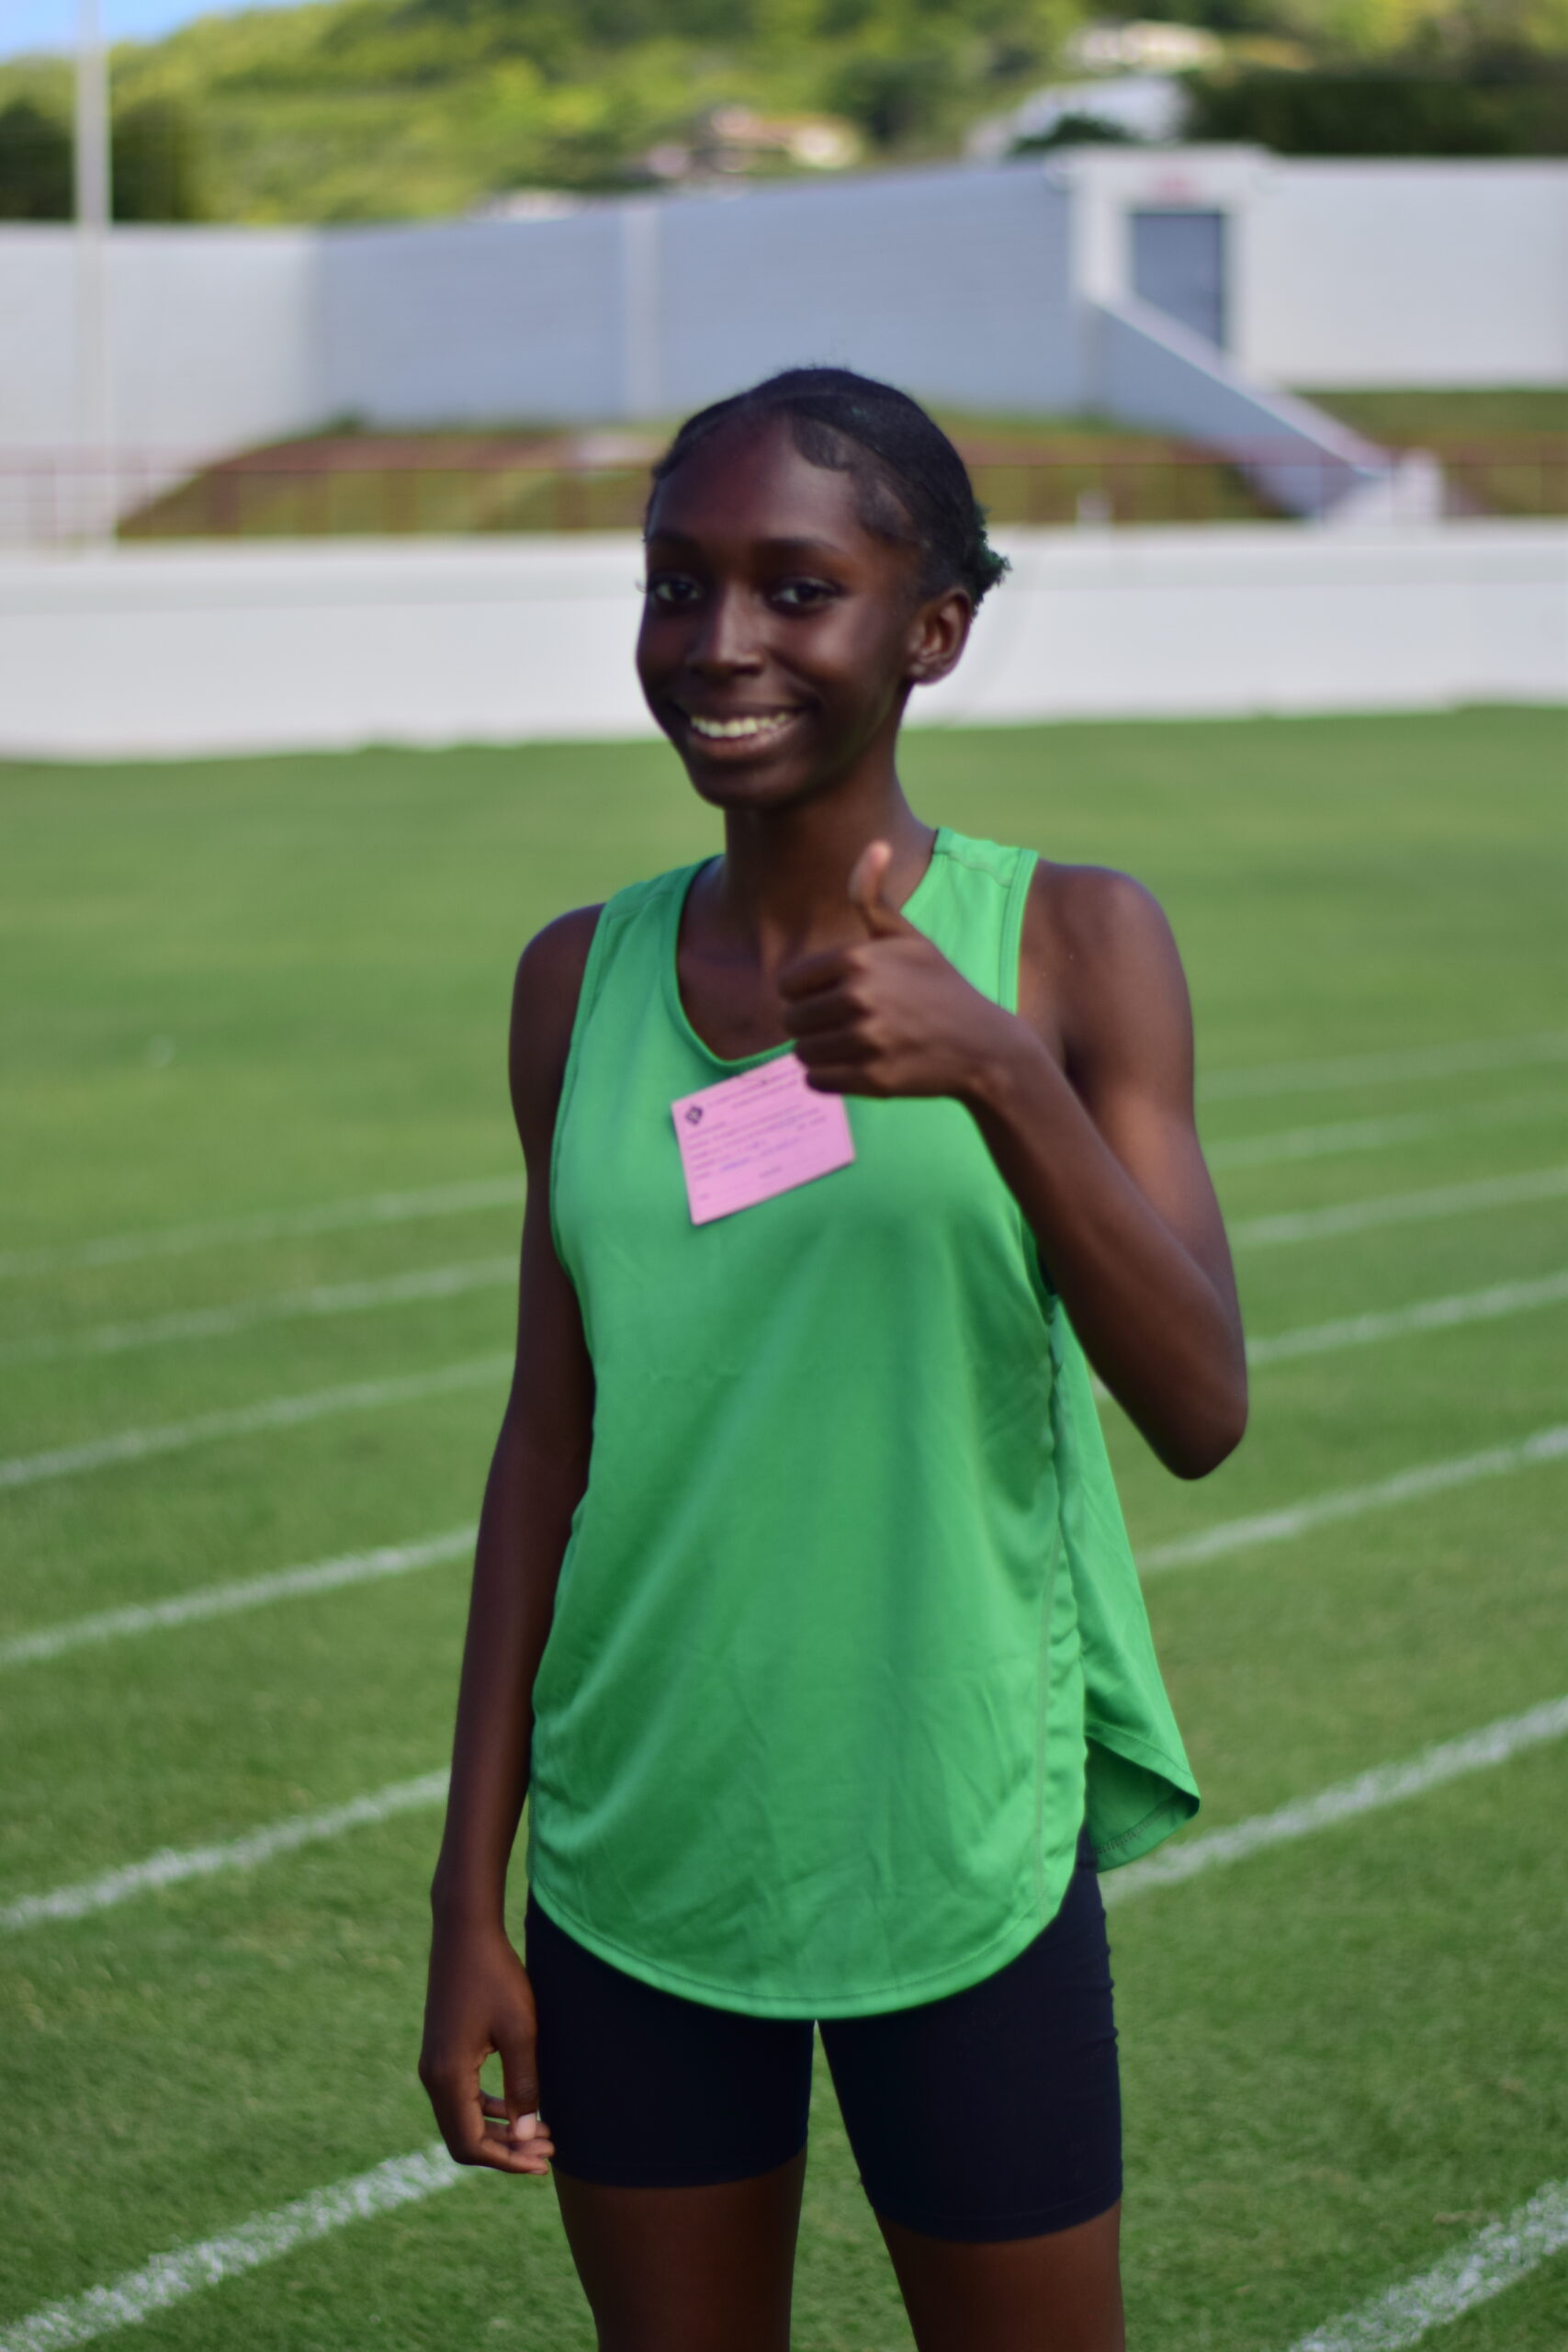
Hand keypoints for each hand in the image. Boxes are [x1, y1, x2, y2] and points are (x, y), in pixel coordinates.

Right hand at [419, 1918, 555, 2175]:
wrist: (466, 1932)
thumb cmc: (496, 1976)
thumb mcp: (521, 2031)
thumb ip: (523, 2086)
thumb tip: (525, 2136)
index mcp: (447, 2077)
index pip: (470, 2144)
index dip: (507, 2160)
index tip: (542, 2162)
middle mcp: (432, 2077)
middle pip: (465, 2137)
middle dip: (506, 2150)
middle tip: (548, 2150)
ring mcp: (434, 2064)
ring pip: (463, 2118)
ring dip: (500, 2130)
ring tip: (542, 2132)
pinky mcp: (442, 2052)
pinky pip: (462, 2096)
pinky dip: (489, 2109)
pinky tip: (520, 2105)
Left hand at [779, 839, 1018, 1099]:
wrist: (984, 1046)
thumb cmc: (940, 987)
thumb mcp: (909, 938)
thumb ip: (875, 899)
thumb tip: (875, 844)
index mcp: (858, 960)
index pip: (788, 984)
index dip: (805, 993)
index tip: (834, 996)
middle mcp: (859, 998)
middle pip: (791, 1021)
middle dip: (812, 1025)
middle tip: (847, 1025)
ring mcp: (866, 1041)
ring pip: (801, 1054)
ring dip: (821, 1052)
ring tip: (853, 1045)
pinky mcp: (872, 1079)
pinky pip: (817, 1081)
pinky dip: (830, 1078)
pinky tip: (858, 1066)